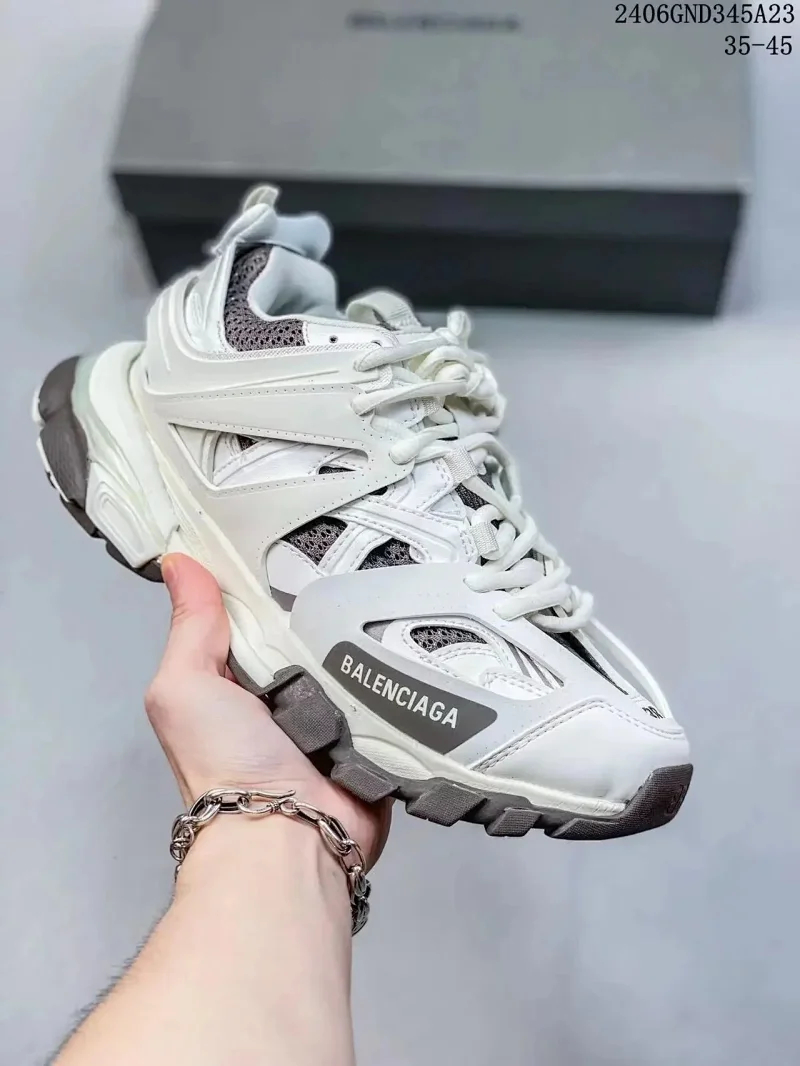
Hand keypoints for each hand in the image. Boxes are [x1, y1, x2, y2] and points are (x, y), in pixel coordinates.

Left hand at [145, 553, 390, 867]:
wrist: (289, 836)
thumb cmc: (225, 768)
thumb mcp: (186, 686)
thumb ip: (190, 627)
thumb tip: (179, 564)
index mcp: (239, 677)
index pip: (258, 609)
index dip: (270, 574)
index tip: (291, 531)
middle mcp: (286, 693)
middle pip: (314, 626)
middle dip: (329, 600)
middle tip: (352, 555)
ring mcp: (334, 712)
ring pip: (358, 652)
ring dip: (366, 635)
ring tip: (385, 593)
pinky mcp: (374, 731)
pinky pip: (392, 686)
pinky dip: (397, 671)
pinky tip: (412, 638)